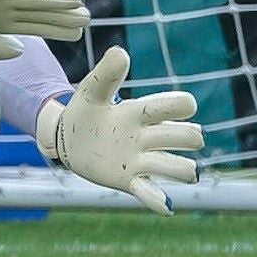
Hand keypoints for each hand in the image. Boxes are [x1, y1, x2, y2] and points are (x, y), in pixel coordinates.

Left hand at [36, 46, 204, 214]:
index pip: (169, 107)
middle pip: (182, 136)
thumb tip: (121, 51)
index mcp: (139, 112)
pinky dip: (158, 200)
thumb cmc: (86, 111)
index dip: (179, 105)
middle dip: (186, 136)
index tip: (187, 104)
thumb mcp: (91, 90)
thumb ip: (106, 74)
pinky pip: (149, 192)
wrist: (68, 139)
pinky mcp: (129, 181)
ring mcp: (141, 160)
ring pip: (176, 167)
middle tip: (186, 137)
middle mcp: (147, 137)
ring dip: (182, 169)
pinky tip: (165, 206)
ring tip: (187, 170)